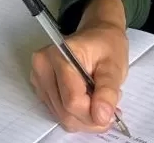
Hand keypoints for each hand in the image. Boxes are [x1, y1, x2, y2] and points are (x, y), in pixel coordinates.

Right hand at [29, 0, 128, 132]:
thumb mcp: (115, 67)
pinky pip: (58, 112)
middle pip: (65, 111)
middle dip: (90, 118)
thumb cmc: (106, 46)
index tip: (112, 111)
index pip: (72, 101)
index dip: (94, 113)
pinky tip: (88, 100)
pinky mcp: (40, 87)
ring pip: (61, 116)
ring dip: (84, 118)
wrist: (97, 35)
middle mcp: (42, 66)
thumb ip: (108, 92)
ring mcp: (38, 78)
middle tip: (109, 107)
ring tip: (98, 100)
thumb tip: (102, 117)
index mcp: (60, 56)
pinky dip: (76, 114)